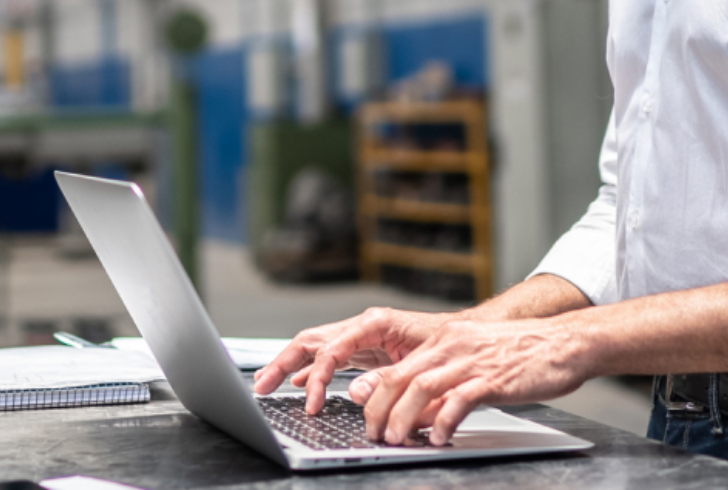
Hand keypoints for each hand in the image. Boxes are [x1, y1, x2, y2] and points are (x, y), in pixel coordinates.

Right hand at [251, 307, 453, 413]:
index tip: (310, 403)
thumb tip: (353, 392)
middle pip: (311, 340)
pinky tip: (297, 381)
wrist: (466, 336)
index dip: (316, 377)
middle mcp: (363, 326)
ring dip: (288, 363)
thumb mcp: (420, 363)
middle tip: (261, 386)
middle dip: (282, 362)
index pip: (331, 349)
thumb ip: (385, 378)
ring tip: (265, 382)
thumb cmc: (447, 344)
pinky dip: (309, 368)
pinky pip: (328, 356)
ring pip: (314, 346)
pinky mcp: (363, 348)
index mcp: (375, 323)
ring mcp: (360, 336)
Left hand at [347, 317, 588, 445]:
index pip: (397, 368)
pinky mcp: (494, 377)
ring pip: (422, 387)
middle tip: (376, 436)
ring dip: (404, 417)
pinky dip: (444, 420)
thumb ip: (445, 386)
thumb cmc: (523, 355)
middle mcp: (453, 345)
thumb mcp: (475, 363)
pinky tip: (439, 437)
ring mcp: (473, 360)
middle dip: (381, 410)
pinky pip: (460, 399)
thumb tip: (418, 416)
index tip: (369, 420)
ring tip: (397, 440)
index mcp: (445, 340)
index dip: (376, 396)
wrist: (565, 343)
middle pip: (401, 377)